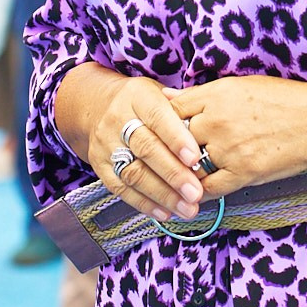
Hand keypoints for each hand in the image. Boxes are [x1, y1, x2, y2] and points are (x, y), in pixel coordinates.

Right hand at [84, 75, 205, 222]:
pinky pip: (121, 188)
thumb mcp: (160, 93)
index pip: (158, 117)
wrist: (97, 107)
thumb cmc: (142, 103)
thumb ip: (183, 107)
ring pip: (133, 173)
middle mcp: (118, 119)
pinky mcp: (99, 166)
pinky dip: (144, 203)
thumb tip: (210, 121)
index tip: (195, 158)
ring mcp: (106, 144)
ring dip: (162, 194)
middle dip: (173, 174)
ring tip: (187, 208)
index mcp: (138, 97)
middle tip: (195, 193)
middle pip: (145, 149)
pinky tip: (165, 212)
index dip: (176, 139)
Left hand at [170, 76, 306, 197]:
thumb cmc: (285, 99)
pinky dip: (198, 191)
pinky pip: (209, 187)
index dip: (162, 120)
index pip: (171, 108)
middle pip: (175, 138)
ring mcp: (229, 148)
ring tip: (178, 174)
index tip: (160, 129)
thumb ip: (202, 93)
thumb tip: (167, 94)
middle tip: (165, 155)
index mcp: (216, 94)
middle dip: (171, 147)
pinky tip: (194, 192)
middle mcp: (217, 120)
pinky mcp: (243, 173)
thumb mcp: (240, 85)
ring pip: (189, 164)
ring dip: (183, 171)